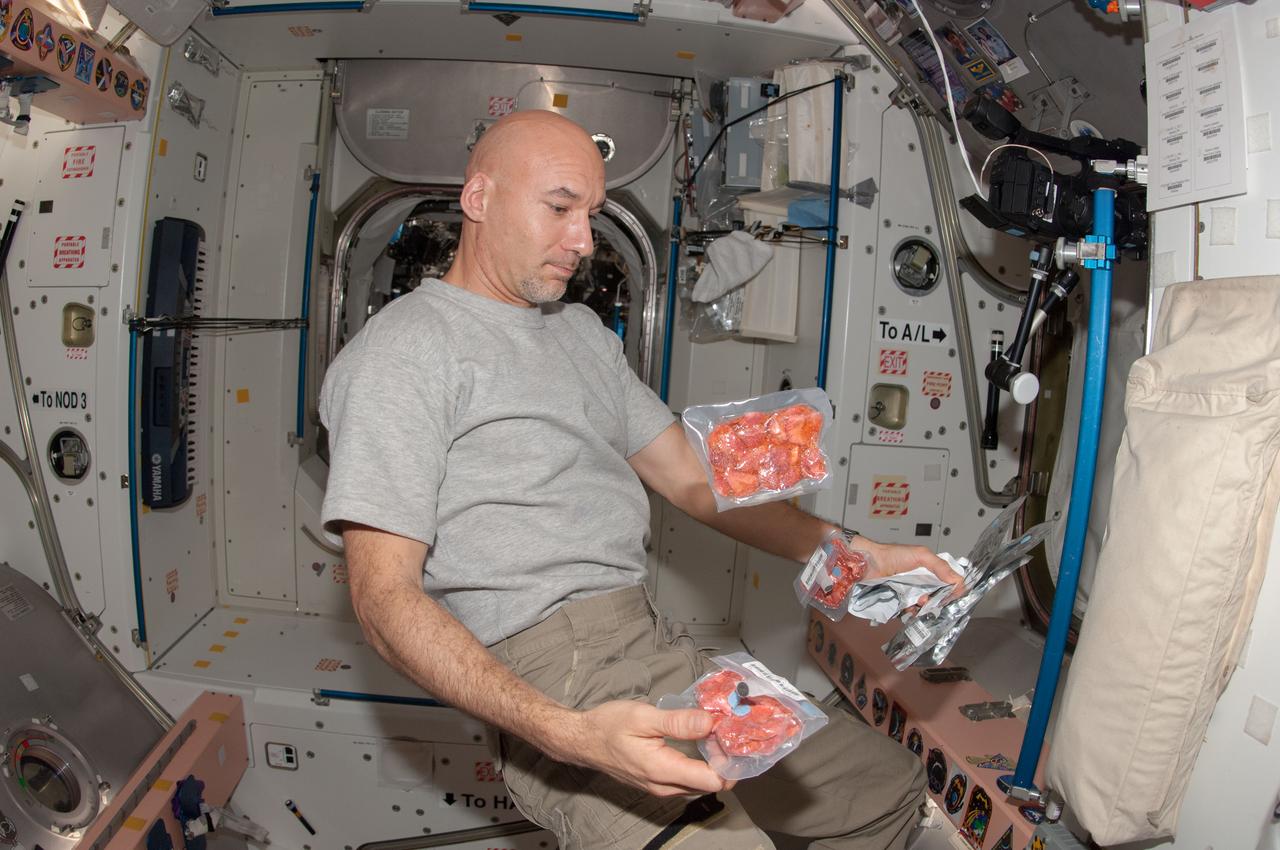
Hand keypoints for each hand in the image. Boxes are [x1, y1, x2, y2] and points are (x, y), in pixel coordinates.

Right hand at [562, 700, 732, 796]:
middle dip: (725, 760)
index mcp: (663, 770)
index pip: (713, 780)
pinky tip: (701, 742)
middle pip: (711, 783)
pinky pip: (688, 779)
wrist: (582, 740)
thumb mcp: (643, 716)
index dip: (729, 761)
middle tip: (729, 730)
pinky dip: (700, 764)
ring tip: (717, 733)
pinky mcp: (658, 782)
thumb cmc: (607, 726)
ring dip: (714, 762)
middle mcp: (665, 786)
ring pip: (701, 782)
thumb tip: (710, 722)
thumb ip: (678, 722)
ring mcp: (661, 787)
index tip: (733, 737)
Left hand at [855, 537, 963, 605]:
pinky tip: (910, 608)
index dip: (952, 590)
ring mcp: (911, 592)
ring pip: (925, 605)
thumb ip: (941, 566)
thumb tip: (957, 581)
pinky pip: (910, 610)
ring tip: (920, 601)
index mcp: (930, 569)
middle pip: (938, 596)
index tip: (952, 595)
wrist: (869, 563)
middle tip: (935, 599)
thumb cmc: (892, 554)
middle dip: (938, 600)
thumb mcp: (921, 555)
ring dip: (925, 606)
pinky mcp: (900, 600)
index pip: (948, 583)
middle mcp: (922, 581)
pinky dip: (912, 611)